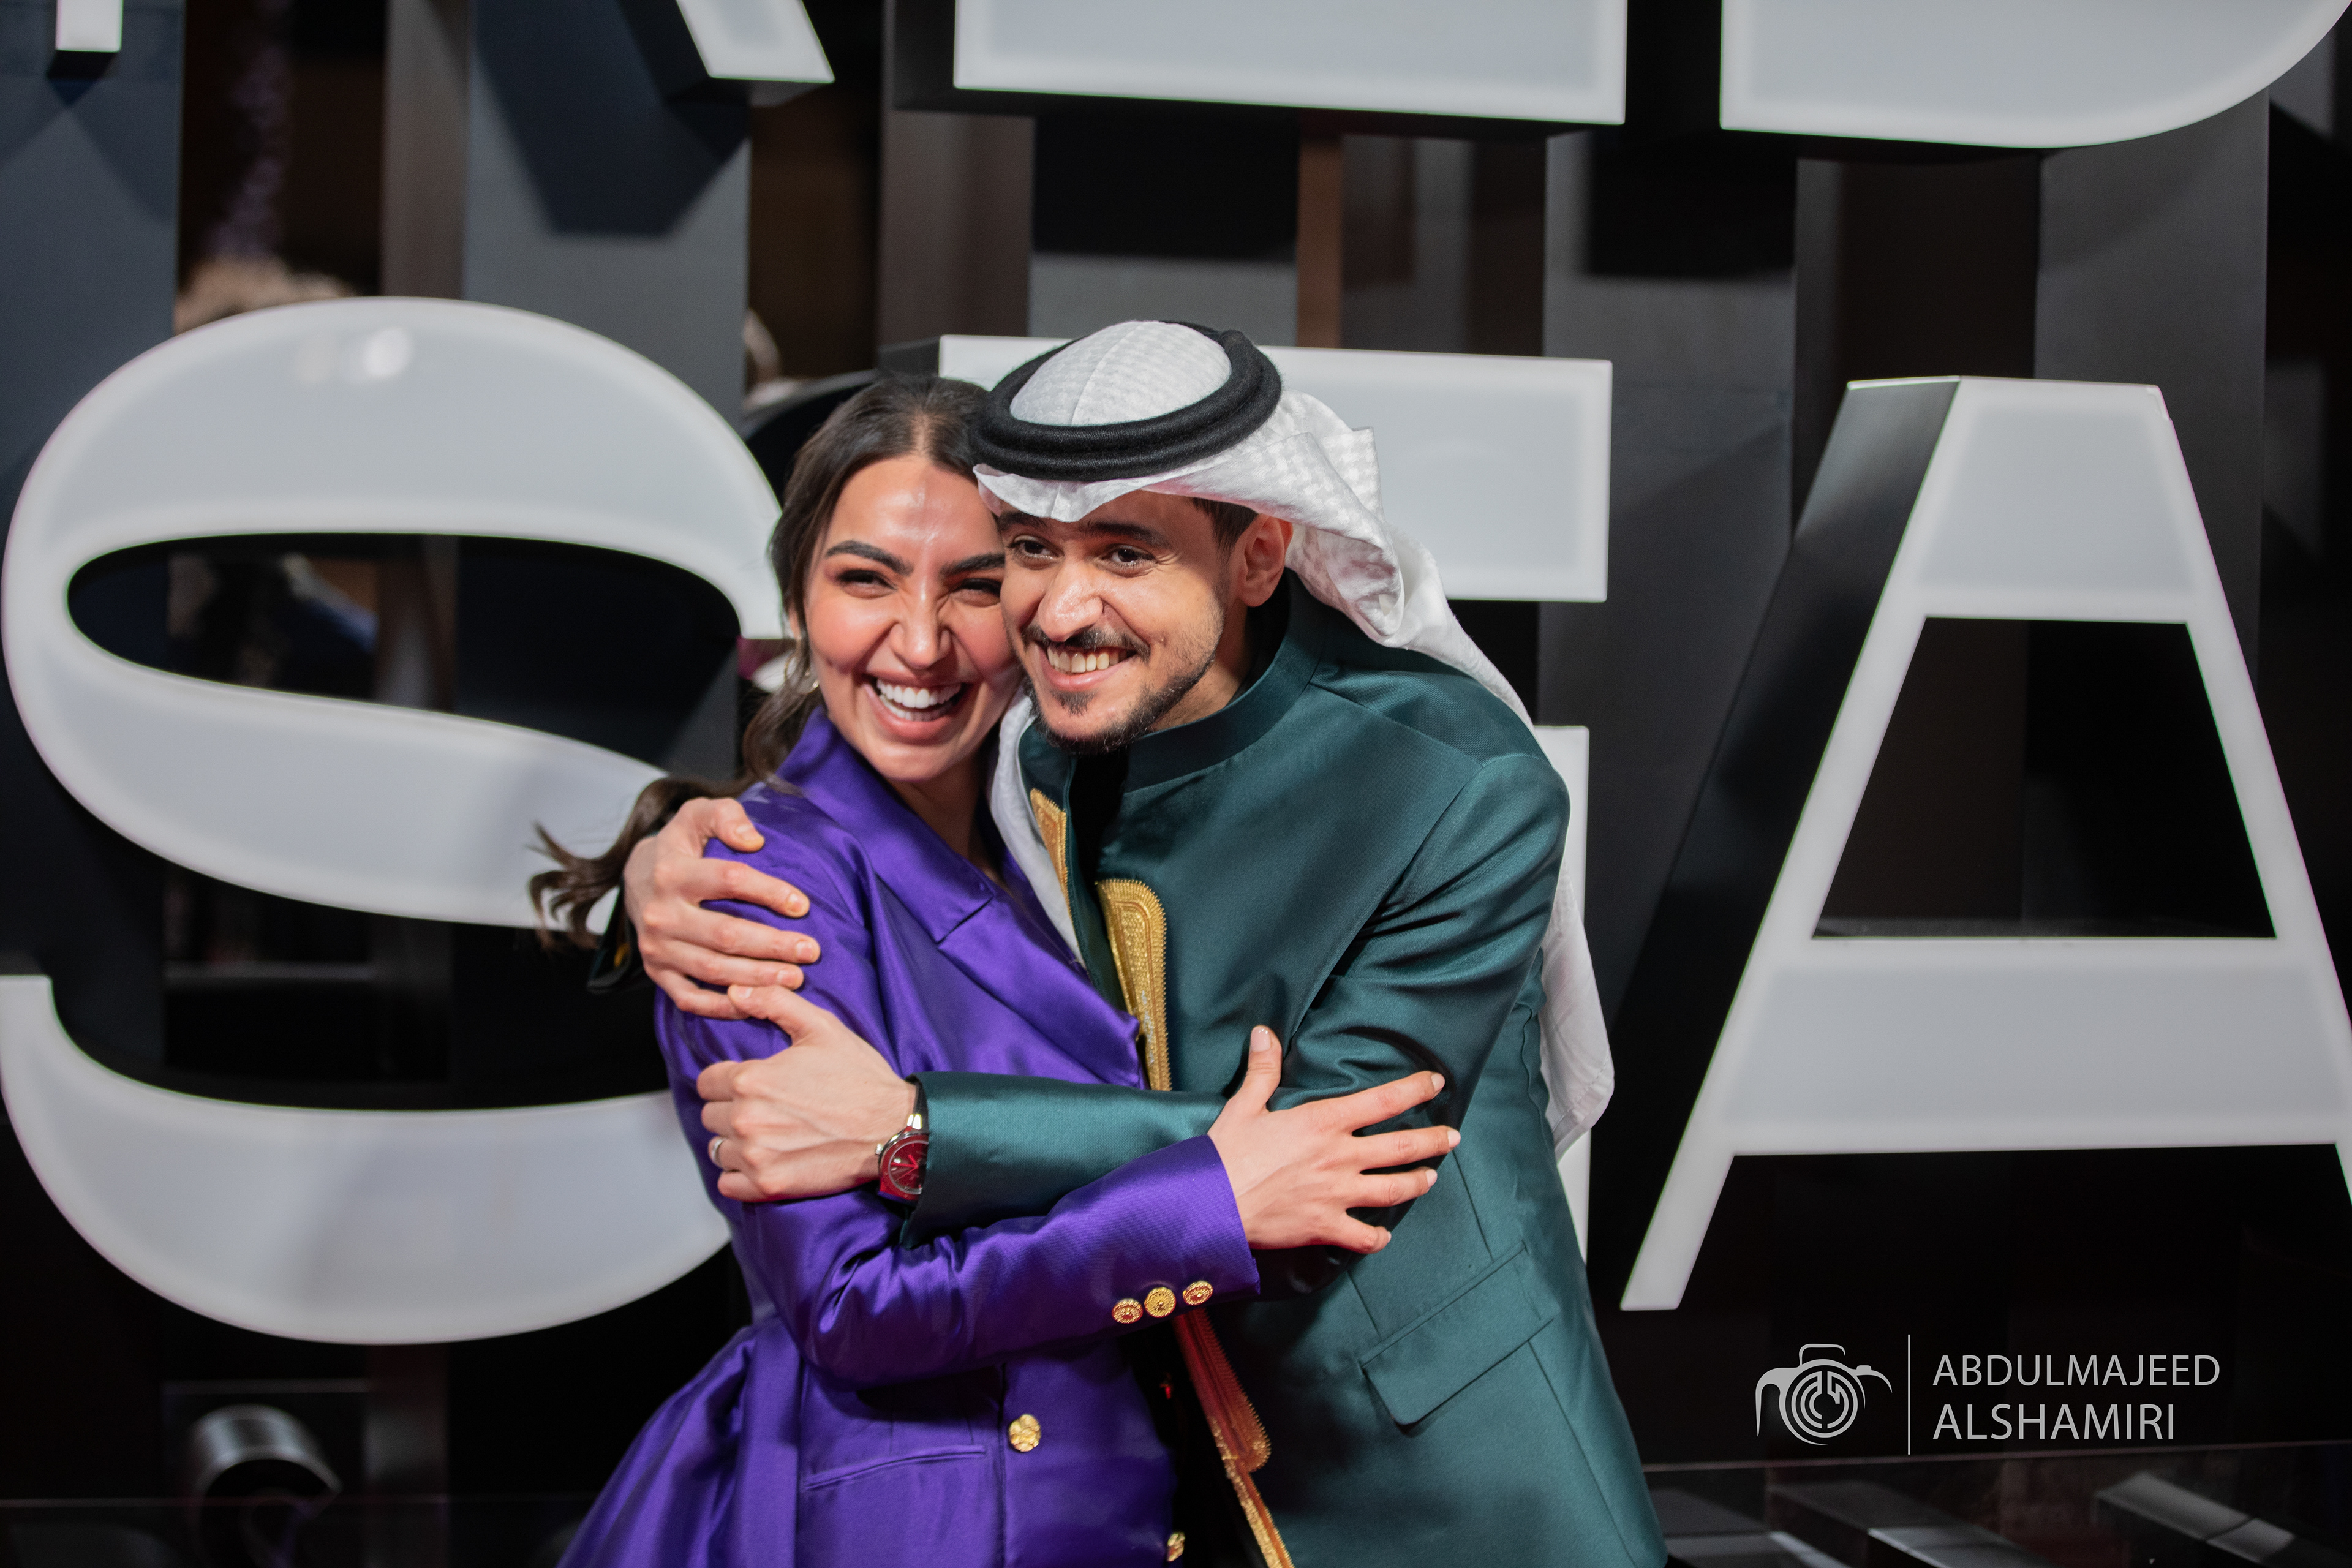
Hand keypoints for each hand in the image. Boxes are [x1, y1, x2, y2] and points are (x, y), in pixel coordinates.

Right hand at [625, 796, 820, 1018]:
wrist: (636, 879)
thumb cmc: (682, 847)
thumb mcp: (697, 816)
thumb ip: (725, 817)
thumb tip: (754, 840)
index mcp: (672, 872)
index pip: (728, 881)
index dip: (769, 893)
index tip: (803, 905)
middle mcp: (660, 913)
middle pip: (725, 934)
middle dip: (773, 945)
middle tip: (811, 951)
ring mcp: (656, 948)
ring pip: (713, 969)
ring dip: (758, 978)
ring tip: (796, 977)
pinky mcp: (656, 973)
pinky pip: (691, 999)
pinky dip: (724, 1007)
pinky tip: (758, 1005)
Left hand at [699, 984, 918, 1201]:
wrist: (895, 1128)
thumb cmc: (860, 1078)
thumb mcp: (822, 1027)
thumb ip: (774, 1002)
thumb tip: (736, 991)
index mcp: (751, 1079)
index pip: (707, 1081)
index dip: (727, 1079)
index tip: (750, 1084)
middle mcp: (746, 1119)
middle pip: (710, 1115)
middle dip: (731, 1109)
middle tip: (764, 1108)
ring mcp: (756, 1156)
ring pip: (717, 1148)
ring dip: (735, 1142)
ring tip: (766, 1135)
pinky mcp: (768, 1186)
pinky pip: (728, 1183)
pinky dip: (739, 1175)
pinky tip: (763, 1161)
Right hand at [1207, 1027, 1456, 1253]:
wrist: (1211, 1203)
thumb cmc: (1226, 1153)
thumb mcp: (1245, 1105)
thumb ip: (1263, 1070)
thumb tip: (1264, 1033)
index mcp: (1323, 1122)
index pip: (1383, 1101)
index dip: (1415, 1089)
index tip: (1436, 1083)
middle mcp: (1339, 1157)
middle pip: (1401, 1147)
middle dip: (1433, 1141)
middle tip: (1452, 1138)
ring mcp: (1336, 1194)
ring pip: (1392, 1190)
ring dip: (1417, 1182)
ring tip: (1430, 1178)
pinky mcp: (1325, 1227)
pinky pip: (1364, 1237)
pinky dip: (1378, 1237)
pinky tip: (1384, 1234)